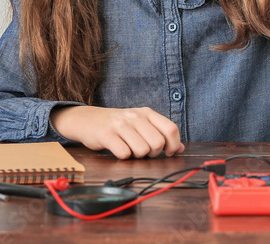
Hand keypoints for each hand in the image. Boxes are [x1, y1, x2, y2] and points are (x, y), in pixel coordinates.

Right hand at [50, 105, 184, 159]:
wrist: (88, 120)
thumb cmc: (119, 125)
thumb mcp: (141, 124)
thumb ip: (161, 133)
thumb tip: (181, 148)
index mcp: (147, 113)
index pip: (171, 129)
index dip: (173, 145)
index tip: (168, 152)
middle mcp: (135, 116)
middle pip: (158, 143)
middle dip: (154, 153)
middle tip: (145, 152)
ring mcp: (120, 125)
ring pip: (142, 150)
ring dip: (138, 156)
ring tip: (130, 150)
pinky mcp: (106, 135)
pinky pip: (124, 154)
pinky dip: (124, 157)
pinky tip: (119, 150)